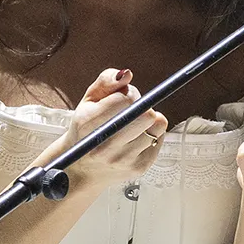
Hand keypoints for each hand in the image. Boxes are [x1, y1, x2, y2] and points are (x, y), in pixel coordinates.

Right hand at [42, 68, 167, 189]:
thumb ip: (106, 81)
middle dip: (142, 107)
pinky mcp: (139, 168)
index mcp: (88, 124)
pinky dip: (152, 134)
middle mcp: (104, 146)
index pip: (126, 100)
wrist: (82, 169)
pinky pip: (161, 139)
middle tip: (131, 112)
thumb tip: (127, 75)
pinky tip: (136, 138)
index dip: (130, 94)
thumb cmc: (87, 130)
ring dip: (148, 121)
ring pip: (157, 126)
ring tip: (132, 126)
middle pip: (146, 114)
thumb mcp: (89, 100)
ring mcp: (123, 160)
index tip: (124, 99)